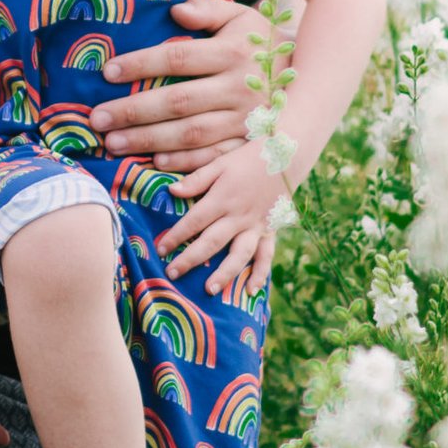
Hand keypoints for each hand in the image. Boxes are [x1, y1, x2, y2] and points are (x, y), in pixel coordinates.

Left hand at [92, 0, 264, 164]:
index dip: (141, 65)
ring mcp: (245, 120)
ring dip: (149, 141)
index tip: (107, 72)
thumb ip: (208, 9)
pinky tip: (154, 164)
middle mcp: (239, 88)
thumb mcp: (241, 17)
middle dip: (134, 112)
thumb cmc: (259, 43)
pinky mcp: (249, 144)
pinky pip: (213, 157)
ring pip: (191, 134)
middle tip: (98, 119)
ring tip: (113, 143)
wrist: (311, 75)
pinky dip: (185, 162)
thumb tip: (176, 9)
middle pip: (178, 102)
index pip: (177, 59)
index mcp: (232, 53)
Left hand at [154, 138, 280, 294]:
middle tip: (172, 274)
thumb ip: (197, 178)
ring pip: (239, 254)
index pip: (194, 221)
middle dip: (191, 260)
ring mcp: (256, 225)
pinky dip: (260, 273)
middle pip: (212, 242)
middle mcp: (239, 216)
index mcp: (223, 198)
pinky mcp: (270, 230)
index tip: (160, 249)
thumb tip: (171, 191)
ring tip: (210, 290)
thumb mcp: (221, 162)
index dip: (176, 236)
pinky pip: (266, 255)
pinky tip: (252, 291)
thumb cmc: (248, 157)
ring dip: (225, 273)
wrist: (288, 156)